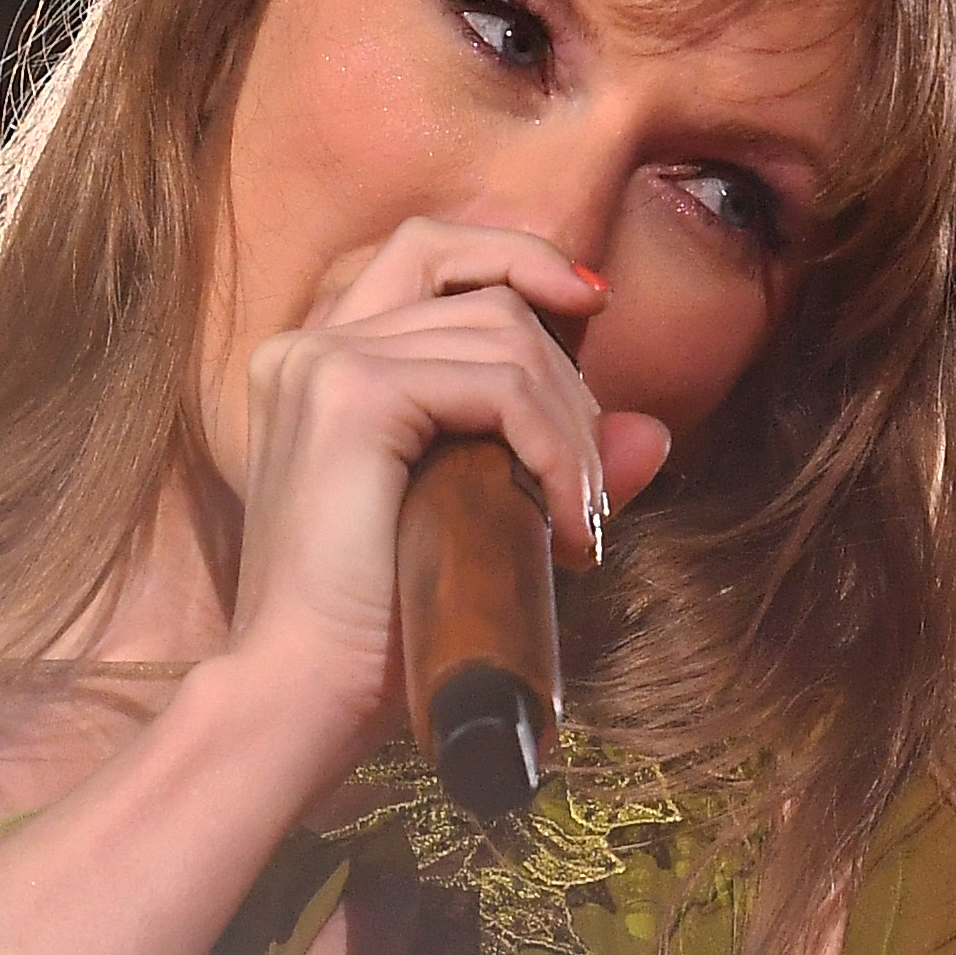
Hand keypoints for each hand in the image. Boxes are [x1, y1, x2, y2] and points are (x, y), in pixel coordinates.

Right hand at [213, 219, 674, 751]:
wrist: (302, 701)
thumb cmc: (375, 635)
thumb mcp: (474, 525)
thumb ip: (552, 467)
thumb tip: (653, 432)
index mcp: (315, 363)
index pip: (428, 253)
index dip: (519, 259)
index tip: (593, 309)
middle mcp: (308, 346)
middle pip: (481, 287)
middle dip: (567, 376)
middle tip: (590, 493)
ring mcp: (323, 363)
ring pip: (503, 332)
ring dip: (571, 427)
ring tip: (579, 523)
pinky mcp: (350, 395)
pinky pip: (498, 384)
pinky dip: (555, 447)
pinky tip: (563, 523)